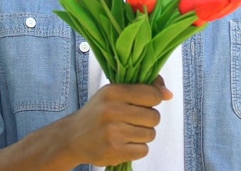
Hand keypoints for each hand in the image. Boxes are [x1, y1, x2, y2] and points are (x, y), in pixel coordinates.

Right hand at [0, 77, 171, 170]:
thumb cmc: (98, 112)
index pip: (151, 94)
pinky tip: (124, 143)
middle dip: (148, 120)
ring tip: (126, 132)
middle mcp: (112, 110)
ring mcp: (113, 132)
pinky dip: (137, 148)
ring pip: (150, 134)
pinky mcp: (114, 151)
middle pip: (154, 117)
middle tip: (133, 119)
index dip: (155, 99)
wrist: (72, 137)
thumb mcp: (114, 93)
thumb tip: (168, 93)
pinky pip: (144, 150)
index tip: (150, 102)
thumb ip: (142, 88)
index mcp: (112, 92)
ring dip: (143, 135)